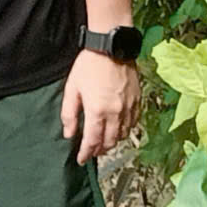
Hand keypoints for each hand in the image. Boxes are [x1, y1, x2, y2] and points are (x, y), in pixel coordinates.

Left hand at [61, 49, 139, 164]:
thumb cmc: (89, 65)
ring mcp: (128, 107)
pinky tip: (119, 129)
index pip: (92, 141)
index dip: (86, 153)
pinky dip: (126, 130)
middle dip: (99, 150)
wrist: (111, 46)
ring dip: (113, 142)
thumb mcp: (72, 89)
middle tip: (91, 152)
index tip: (81, 160)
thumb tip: (69, 134)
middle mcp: (115, 112)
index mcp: (97, 111)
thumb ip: (70, 114)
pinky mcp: (137, 99)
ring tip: (104, 142)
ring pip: (123, 134)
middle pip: (109, 142)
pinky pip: (133, 122)